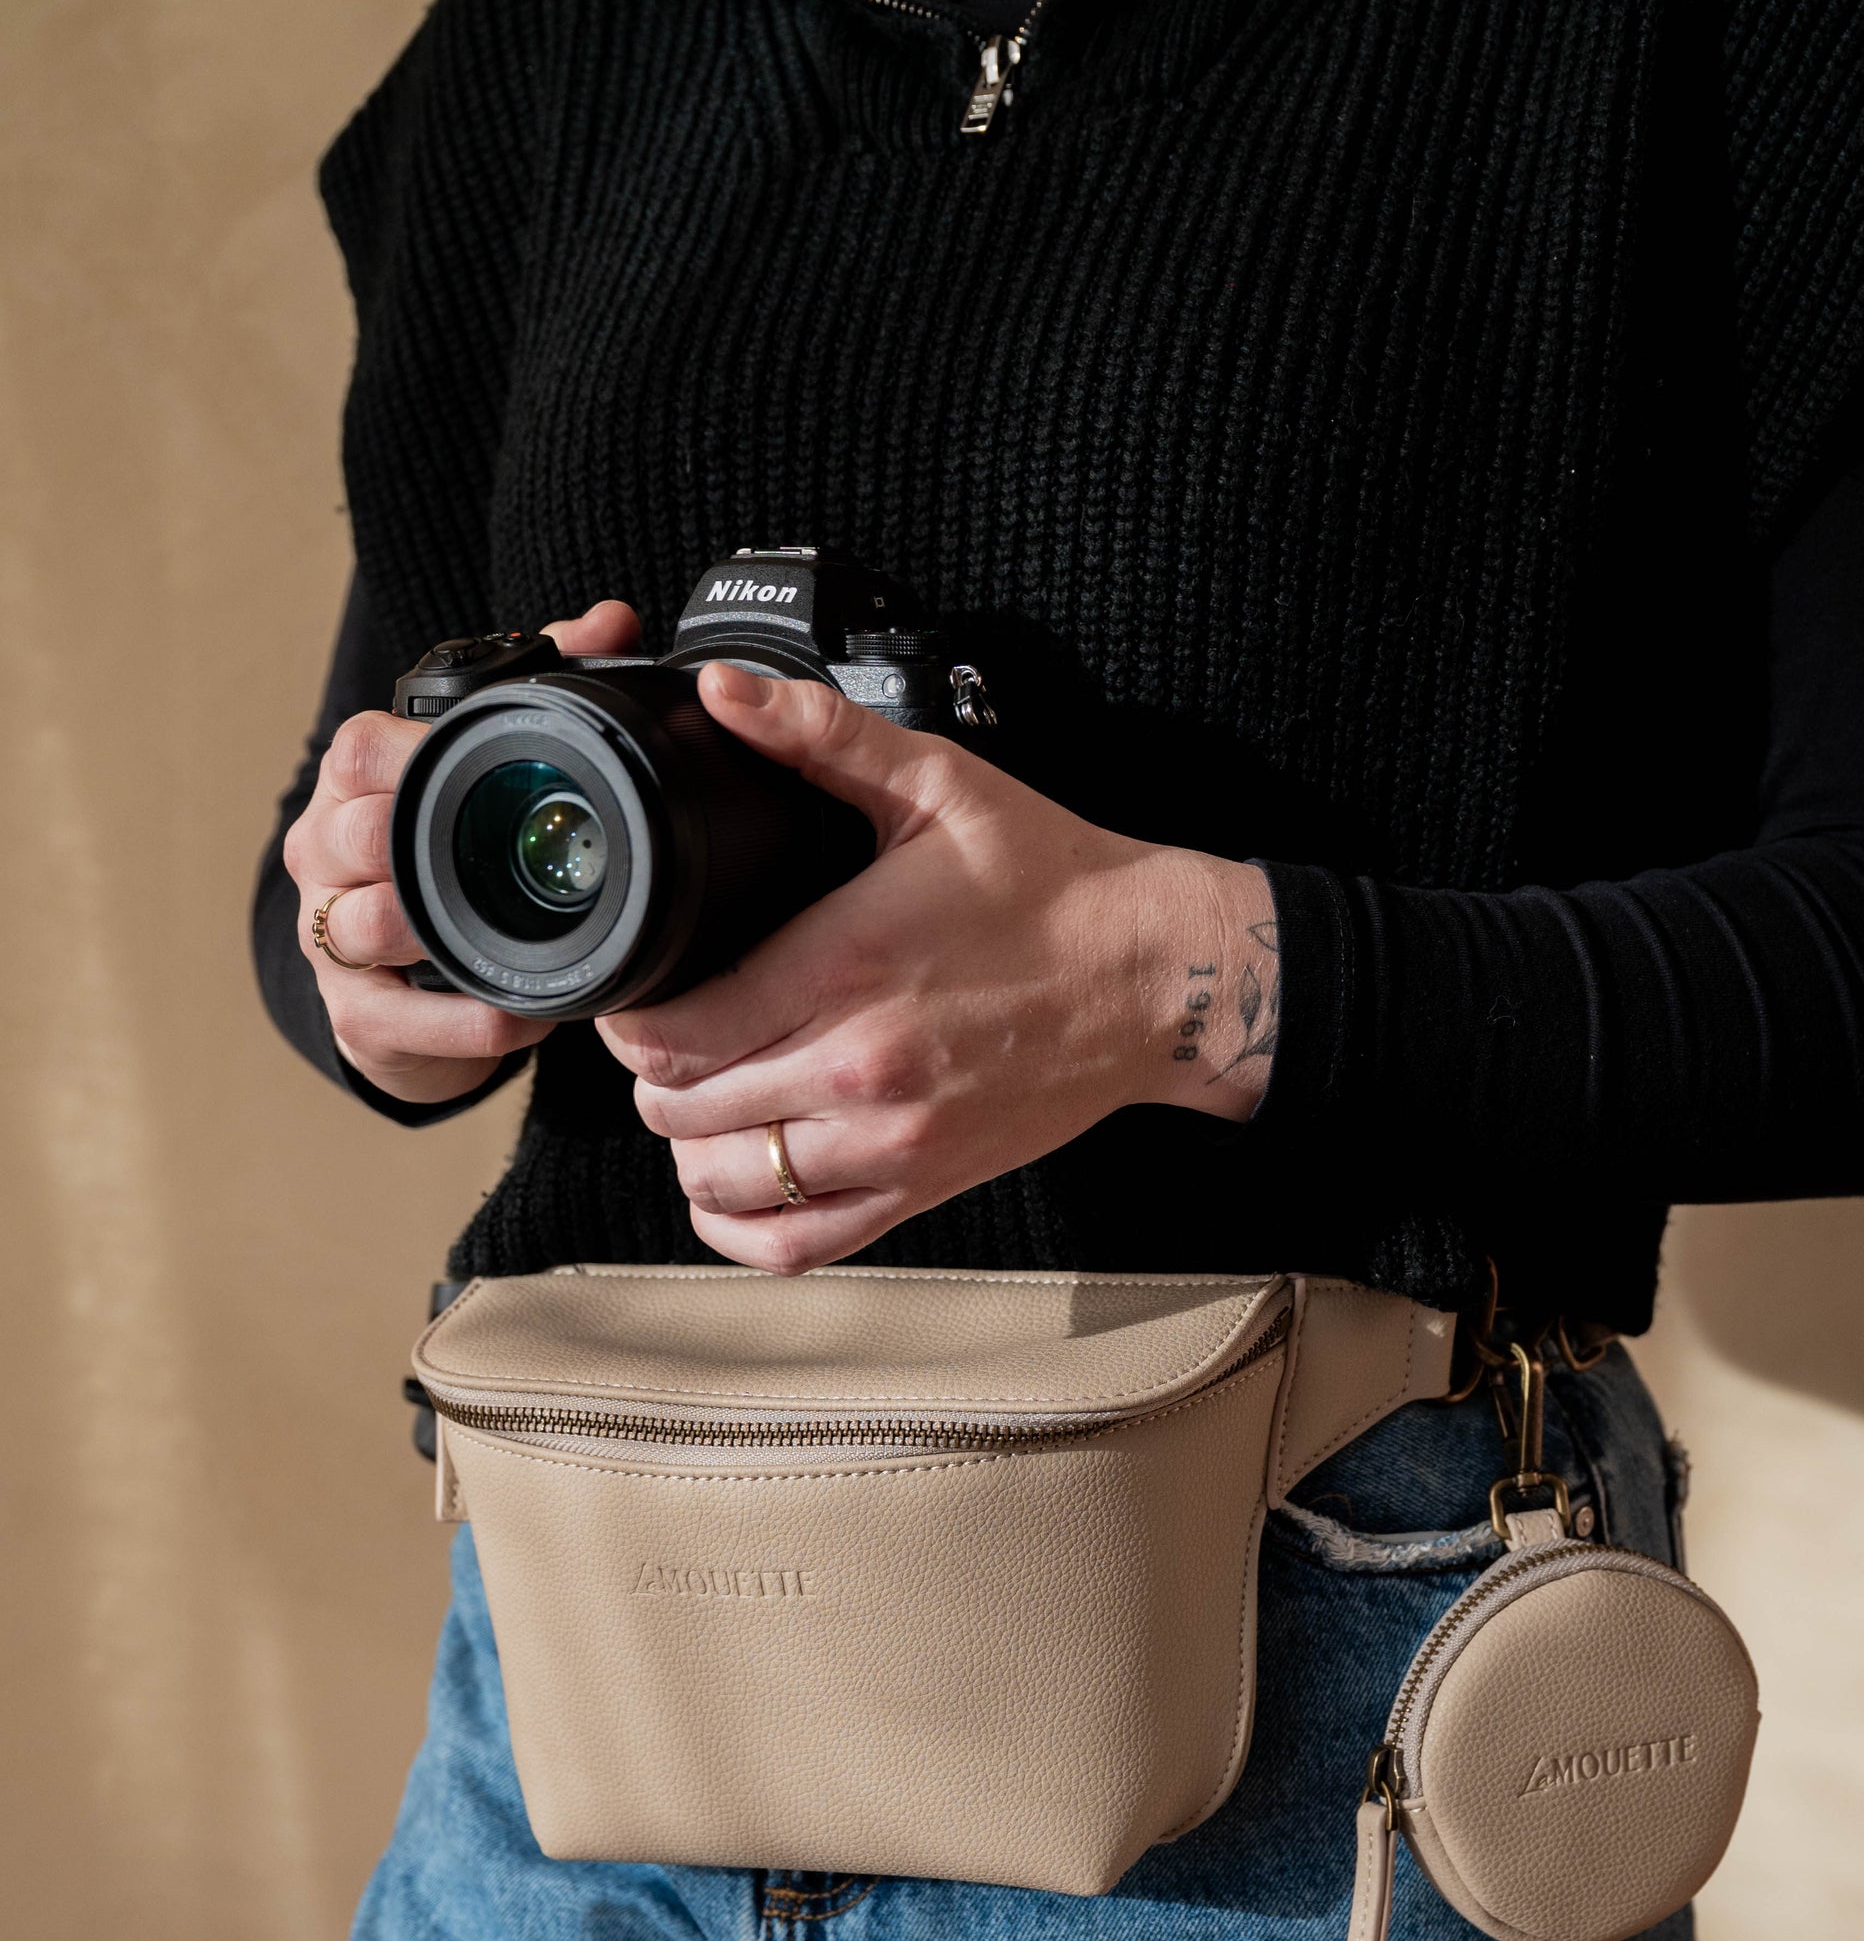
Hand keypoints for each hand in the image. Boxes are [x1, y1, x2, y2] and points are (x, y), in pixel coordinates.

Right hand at [283, 599, 639, 1107]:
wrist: (416, 984)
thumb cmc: (449, 856)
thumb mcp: (483, 771)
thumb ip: (544, 683)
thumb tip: (612, 619)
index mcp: (355, 785)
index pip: (361, 749)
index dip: (416, 754)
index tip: (489, 769)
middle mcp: (325, 854)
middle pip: (354, 836)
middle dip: (423, 848)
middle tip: (503, 861)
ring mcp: (330, 939)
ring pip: (370, 926)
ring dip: (448, 939)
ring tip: (525, 945)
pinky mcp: (356, 1015)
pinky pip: (402, 1019)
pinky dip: (469, 1022)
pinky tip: (523, 1014)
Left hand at [597, 664, 1282, 1269]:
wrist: (1158, 976)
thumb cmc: (1053, 882)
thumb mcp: (938, 784)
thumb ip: (821, 737)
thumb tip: (724, 695)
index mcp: (847, 969)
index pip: (675, 1032)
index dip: (628, 1015)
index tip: (638, 989)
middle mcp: (860, 1071)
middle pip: (681, 1109)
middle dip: (653, 1071)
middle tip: (668, 1030)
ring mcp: (891, 1143)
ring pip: (724, 1181)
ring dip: (690, 1142)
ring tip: (701, 1095)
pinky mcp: (921, 1187)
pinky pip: (794, 1245)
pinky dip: (739, 1224)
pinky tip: (732, 1181)